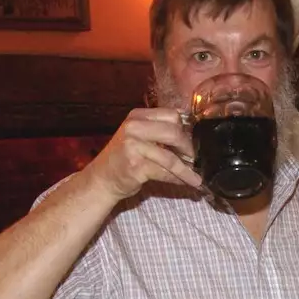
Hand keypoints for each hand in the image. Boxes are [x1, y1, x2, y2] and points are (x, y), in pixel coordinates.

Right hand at [79, 108, 201, 201]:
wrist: (102, 179)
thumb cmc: (124, 159)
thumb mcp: (138, 137)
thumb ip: (159, 132)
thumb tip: (191, 137)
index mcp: (137, 116)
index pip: (171, 115)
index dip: (186, 129)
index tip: (193, 141)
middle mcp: (134, 127)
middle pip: (174, 132)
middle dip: (188, 148)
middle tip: (195, 159)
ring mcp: (133, 146)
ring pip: (170, 157)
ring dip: (187, 170)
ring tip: (196, 177)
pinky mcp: (135, 166)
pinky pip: (164, 173)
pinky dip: (178, 179)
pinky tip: (185, 183)